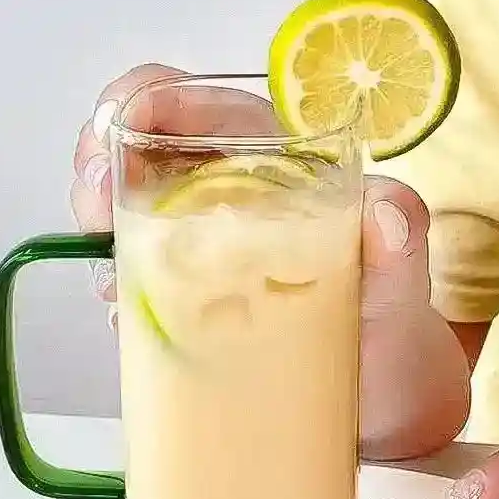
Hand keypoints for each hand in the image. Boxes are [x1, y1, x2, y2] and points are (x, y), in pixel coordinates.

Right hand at [70, 64, 470, 458]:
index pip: (208, 109)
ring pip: (131, 206)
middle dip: (105, 158)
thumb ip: (403, 245)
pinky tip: (119, 302)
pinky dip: (114, 277)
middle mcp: (235, 199)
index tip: (120, 124)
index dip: (154, 99)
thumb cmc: (389, 331)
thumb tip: (382, 212)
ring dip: (99, 216)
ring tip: (103, 256)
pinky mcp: (189, 296)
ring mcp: (206, 248)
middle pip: (150, 151)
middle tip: (95, 202)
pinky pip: (137, 271)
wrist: (376, 398)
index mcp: (281, 169)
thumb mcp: (400, 286)